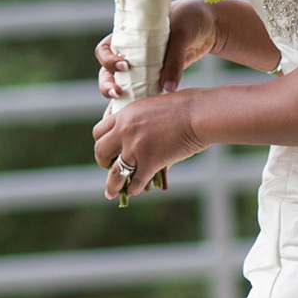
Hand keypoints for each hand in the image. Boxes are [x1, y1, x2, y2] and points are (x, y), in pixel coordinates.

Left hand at [93, 89, 208, 200]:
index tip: (109, 148)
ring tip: (111, 192)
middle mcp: (124, 131)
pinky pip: (135, 182)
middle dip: (102, 161)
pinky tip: (135, 191)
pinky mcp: (149, 162)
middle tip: (108, 166)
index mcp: (125, 114)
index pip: (99, 131)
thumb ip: (143, 120)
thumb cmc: (186, 105)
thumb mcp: (154, 106)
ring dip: (112, 184)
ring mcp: (135, 148)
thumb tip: (144, 134)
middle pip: (100, 151)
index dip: (102, 142)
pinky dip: (134, 189)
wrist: (198, 114)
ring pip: (114, 173)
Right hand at [95, 0, 220, 100]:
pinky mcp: (157, 77)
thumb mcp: (181, 34)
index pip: (105, 49)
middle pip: (108, 72)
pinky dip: (137, 106)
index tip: (125, 66)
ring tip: (120, 111)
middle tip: (117, 93)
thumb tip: (167, 88)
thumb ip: (174, 59)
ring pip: (123, 85)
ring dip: (119, 98)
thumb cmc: (189, 19)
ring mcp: (143, 67)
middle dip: (107, 84)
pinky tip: (134, 119)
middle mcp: (131, 52)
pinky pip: (142, 93)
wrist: (208, 24)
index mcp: (129, 35)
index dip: (109, 59)